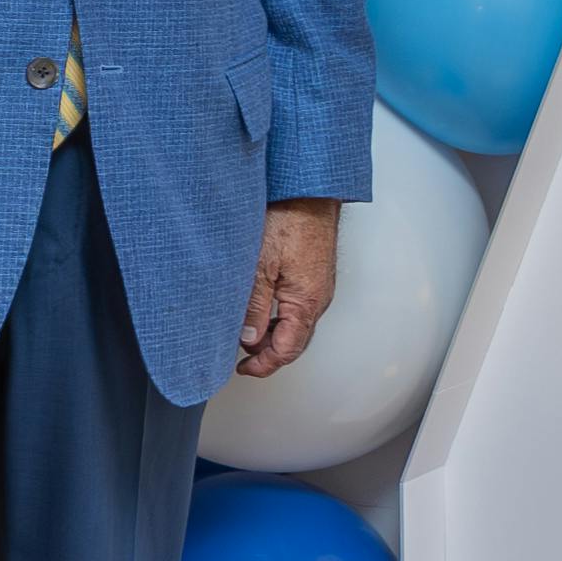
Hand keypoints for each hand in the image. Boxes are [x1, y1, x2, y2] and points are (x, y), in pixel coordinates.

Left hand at [240, 199, 339, 378]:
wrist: (309, 191)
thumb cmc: (290, 221)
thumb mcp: (260, 267)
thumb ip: (254, 307)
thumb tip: (249, 340)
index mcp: (307, 303)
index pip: (287, 350)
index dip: (263, 365)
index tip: (242, 369)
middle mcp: (319, 299)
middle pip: (295, 341)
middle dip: (268, 354)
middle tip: (242, 357)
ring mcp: (319, 287)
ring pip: (296, 324)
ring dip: (273, 335)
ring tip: (246, 333)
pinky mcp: (315, 275)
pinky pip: (299, 307)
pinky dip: (280, 317)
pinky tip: (262, 309)